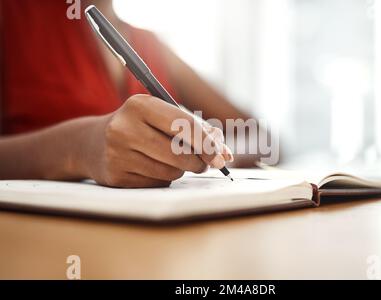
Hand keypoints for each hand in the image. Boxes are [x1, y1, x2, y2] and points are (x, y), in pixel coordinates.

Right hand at [78, 95, 232, 187]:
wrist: (92, 143)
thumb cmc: (139, 127)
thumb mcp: (163, 116)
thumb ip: (196, 129)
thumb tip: (224, 153)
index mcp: (140, 105)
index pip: (184, 125)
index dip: (207, 143)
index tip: (222, 156)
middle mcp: (125, 127)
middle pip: (180, 153)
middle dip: (199, 161)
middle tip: (204, 163)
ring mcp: (117, 154)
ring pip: (171, 172)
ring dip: (181, 170)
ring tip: (170, 160)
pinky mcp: (116, 176)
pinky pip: (157, 183)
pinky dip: (163, 178)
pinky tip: (151, 168)